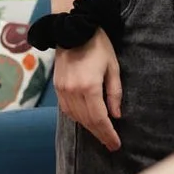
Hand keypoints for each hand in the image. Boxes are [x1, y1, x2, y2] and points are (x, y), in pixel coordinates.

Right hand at [54, 30, 123, 151]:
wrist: (74, 28)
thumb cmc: (98, 45)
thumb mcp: (113, 67)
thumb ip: (114, 93)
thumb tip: (116, 115)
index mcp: (89, 86)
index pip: (99, 119)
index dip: (108, 134)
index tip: (116, 144)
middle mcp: (73, 91)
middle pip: (87, 121)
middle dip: (100, 134)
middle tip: (110, 144)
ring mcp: (63, 90)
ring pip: (76, 117)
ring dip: (88, 128)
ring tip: (100, 134)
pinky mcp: (57, 87)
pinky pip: (66, 110)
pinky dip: (77, 118)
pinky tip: (85, 120)